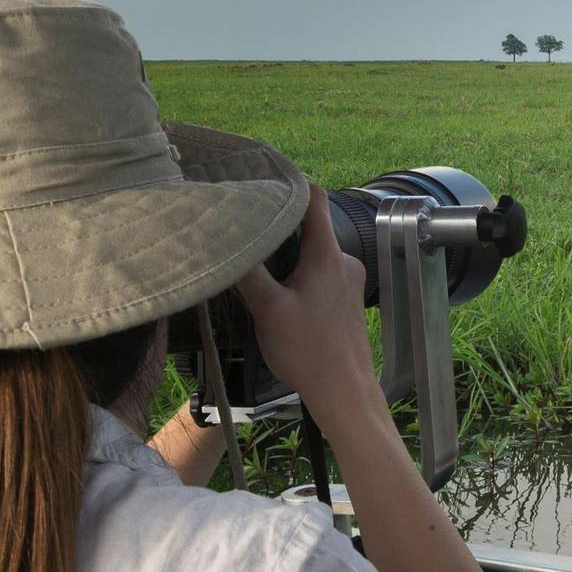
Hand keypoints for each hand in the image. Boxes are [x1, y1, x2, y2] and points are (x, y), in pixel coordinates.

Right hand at [235, 185, 381, 419]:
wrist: (344, 391)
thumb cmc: (308, 350)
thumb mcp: (267, 309)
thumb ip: (246, 271)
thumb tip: (221, 240)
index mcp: (327, 254)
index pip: (314, 199)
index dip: (290, 185)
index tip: (263, 180)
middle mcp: (344, 261)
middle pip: (310, 228)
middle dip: (279, 229)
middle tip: (247, 230)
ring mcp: (349, 281)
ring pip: (314, 254)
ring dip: (288, 257)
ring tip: (258, 265)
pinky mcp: (347, 300)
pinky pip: (321, 274)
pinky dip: (300, 276)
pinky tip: (280, 293)